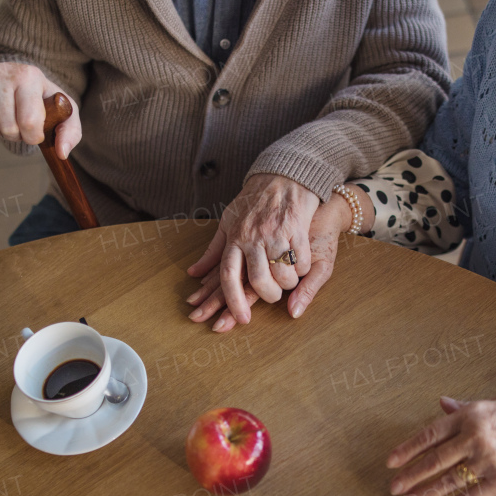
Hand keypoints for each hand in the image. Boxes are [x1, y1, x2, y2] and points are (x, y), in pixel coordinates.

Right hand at [0, 62, 80, 158]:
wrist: (14, 76)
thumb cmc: (41, 100)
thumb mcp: (62, 112)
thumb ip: (70, 132)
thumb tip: (62, 153)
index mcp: (30, 76)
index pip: (29, 122)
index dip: (32, 136)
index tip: (35, 129)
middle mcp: (4, 71)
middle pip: (7, 127)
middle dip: (14, 133)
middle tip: (17, 121)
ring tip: (2, 115)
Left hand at [186, 175, 319, 325]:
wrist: (282, 175)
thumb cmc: (254, 200)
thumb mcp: (227, 222)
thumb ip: (213, 251)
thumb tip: (193, 274)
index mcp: (234, 238)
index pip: (228, 276)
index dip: (233, 301)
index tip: (241, 319)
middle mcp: (253, 237)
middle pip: (257, 279)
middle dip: (267, 296)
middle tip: (272, 299)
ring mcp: (275, 233)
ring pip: (281, 273)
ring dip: (287, 284)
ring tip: (288, 283)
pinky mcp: (297, 229)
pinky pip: (301, 260)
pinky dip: (302, 269)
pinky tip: (301, 268)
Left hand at [387, 395, 495, 495]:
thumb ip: (467, 408)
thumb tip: (442, 404)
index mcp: (472, 415)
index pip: (430, 433)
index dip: (407, 449)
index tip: (392, 460)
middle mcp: (476, 437)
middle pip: (434, 460)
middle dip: (411, 475)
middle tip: (393, 487)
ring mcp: (489, 461)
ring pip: (448, 481)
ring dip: (425, 494)